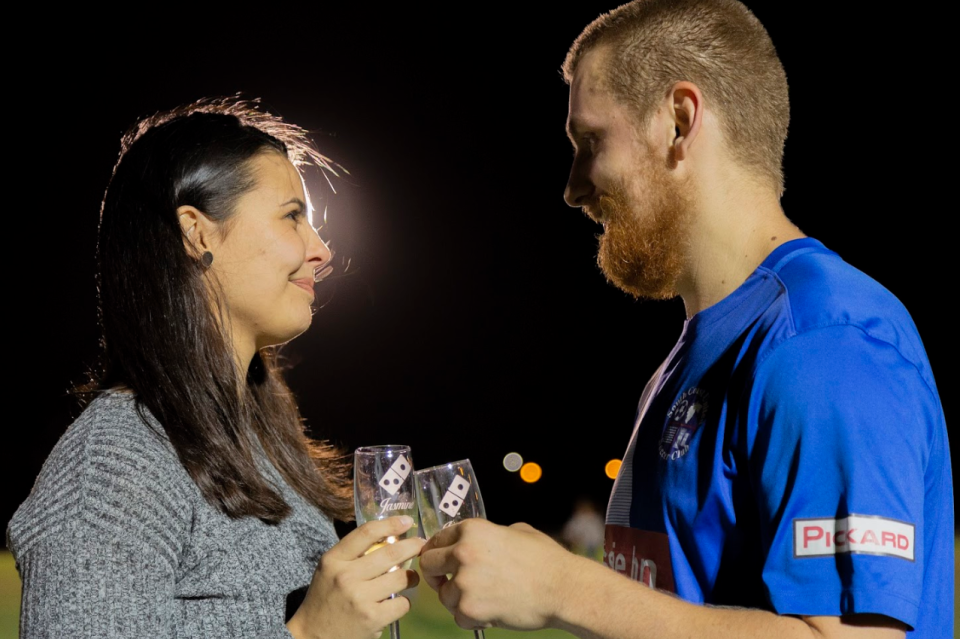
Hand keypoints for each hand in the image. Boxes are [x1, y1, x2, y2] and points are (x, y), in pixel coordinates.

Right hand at [286, 516, 424, 638]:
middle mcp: (346, 576)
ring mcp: (360, 597)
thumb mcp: (330, 569)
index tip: (406, 521)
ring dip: (412, 576)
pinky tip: (399, 602)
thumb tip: (389, 537)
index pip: (366, 532)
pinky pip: (402, 603)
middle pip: (391, 553)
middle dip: (412, 546)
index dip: (391, 524)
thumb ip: (352, 553)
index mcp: (334, 559)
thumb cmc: (325, 598)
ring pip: (401, 578)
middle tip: (421, 544)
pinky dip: (405, 602)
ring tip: (412, 577)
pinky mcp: (373, 618)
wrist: (313, 636)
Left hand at [418, 518, 577, 630]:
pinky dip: (472, 617)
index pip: (436, 539)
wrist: (563, 588)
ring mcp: (465, 582)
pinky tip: (490, 610)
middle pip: (428, 564)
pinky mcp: (471, 609)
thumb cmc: (544, 559)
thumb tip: (473, 542)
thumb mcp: (515, 531)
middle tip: (449, 581)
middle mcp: (463, 552)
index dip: (437, 551)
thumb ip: (488, 535)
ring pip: (443, 594)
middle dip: (437, 574)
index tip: (439, 561)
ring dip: (458, 598)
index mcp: (472, 530)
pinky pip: (458, 616)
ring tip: (482, 597)